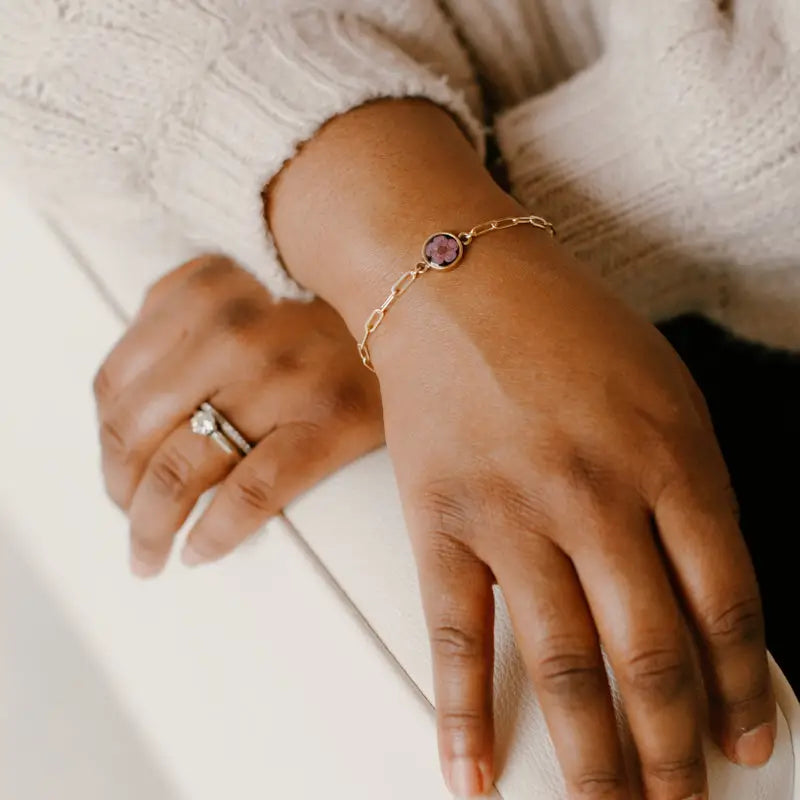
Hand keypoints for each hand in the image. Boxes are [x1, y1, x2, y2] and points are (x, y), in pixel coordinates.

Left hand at [93, 255, 382, 575]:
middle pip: (135, 433)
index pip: (114, 384)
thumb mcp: (241, 286)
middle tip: (132, 526)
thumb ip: (177, 323)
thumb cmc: (324, 310)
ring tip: (151, 554)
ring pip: (180, 470)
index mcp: (201, 290)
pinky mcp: (329, 420)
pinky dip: (215, 533)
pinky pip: (251, 493)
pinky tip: (201, 551)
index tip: (117, 478)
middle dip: (121, 496)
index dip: (105, 446)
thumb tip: (123, 410)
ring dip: (151, 527)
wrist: (418, 304)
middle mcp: (233, 328)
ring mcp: (282, 374)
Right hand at [370, 226, 774, 798]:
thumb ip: (692, 489)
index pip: (726, 606)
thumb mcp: (664, 388)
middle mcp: (596, 495)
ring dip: (592, 756)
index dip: (741, 690)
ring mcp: (514, 513)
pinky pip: (457, 631)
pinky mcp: (443, 520)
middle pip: (651, 653)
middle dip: (673, 748)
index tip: (745, 742)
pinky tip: (471, 769)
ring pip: (563, 662)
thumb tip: (705, 593)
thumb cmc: (563, 327)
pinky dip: (463, 711)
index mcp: (670, 456)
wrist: (457, 283)